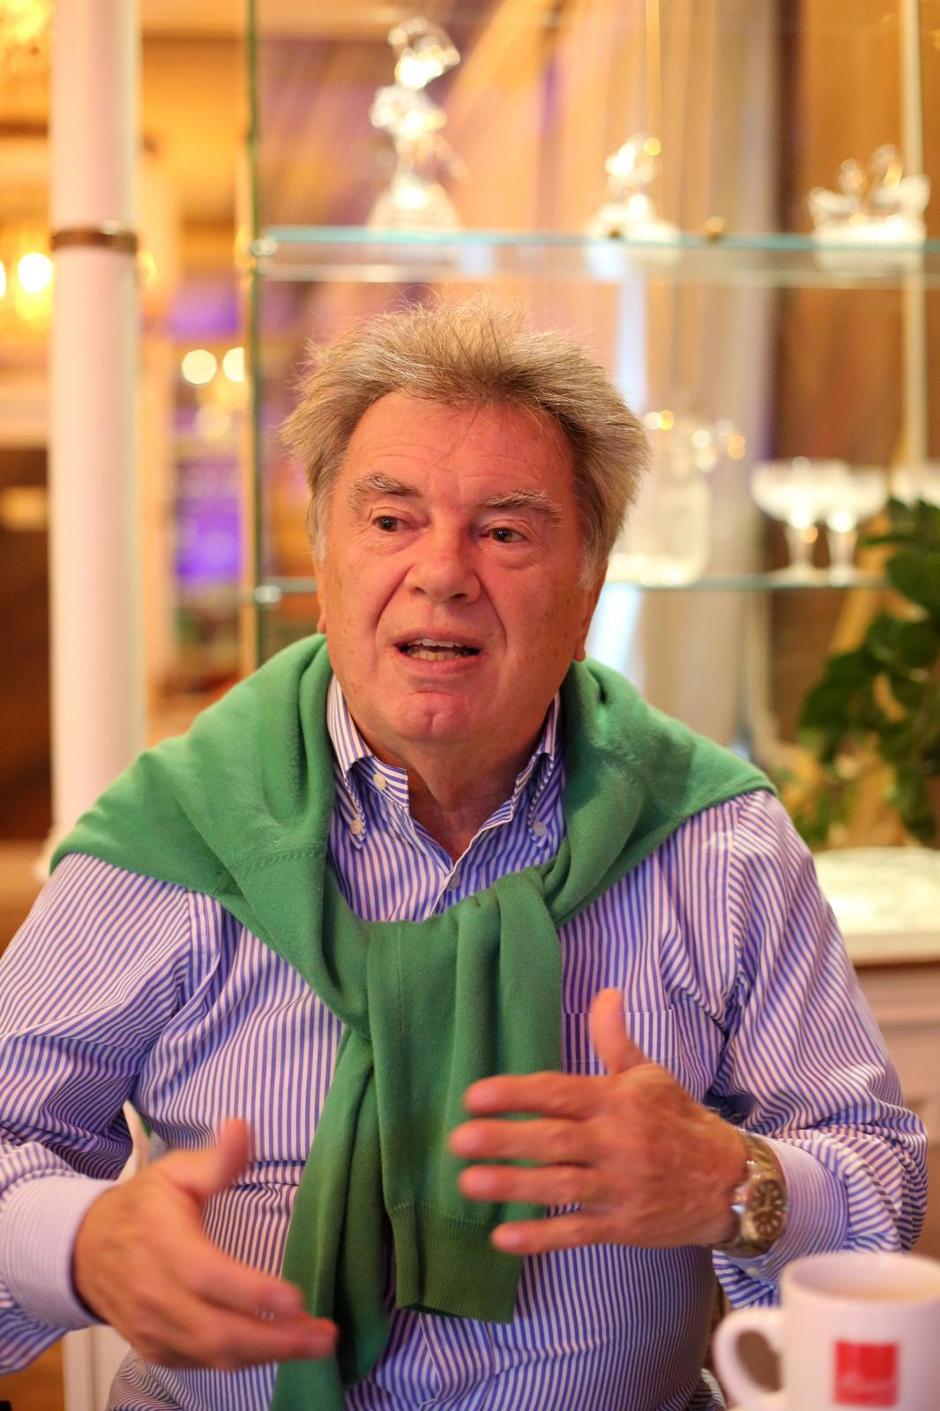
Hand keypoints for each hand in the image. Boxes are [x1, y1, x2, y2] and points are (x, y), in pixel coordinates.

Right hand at [72, 1119, 336, 1369]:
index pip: (208, 1276)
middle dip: (276, 1339)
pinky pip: (203, 1365)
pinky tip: (280, 1348)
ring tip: (315, 1344)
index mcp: (164, 1245)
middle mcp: (157, 1295)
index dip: (252, 1292)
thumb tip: (242, 1127)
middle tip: (324, 1335)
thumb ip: (216, 1159)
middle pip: (217, 1331)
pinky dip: (244, 1362)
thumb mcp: (175, 1172)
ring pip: (215, 1355)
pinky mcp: (158, 1350)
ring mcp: (155, 1329)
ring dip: (269, 1354)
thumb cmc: (142, 1206)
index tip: (296, 1298)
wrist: (85, 1251)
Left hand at [449, 988, 746, 1254]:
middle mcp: (617, 1142)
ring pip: (560, 1186)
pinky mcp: (625, 1226)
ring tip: (469, 1183)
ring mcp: (621, 1186)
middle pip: (553, 1139)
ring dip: (513, 1185)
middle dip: (504, 1139)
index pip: (559, 1092)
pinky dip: (541, 1237)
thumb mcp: (651, 1075)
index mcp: (617, 1101)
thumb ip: (616, 1039)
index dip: (516, 1094)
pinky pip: (578, 1232)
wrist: (732, 1181)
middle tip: (458, 1140)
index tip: (474, 1096)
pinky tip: (503, 1237)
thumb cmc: (680, 1122)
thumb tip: (606, 993)